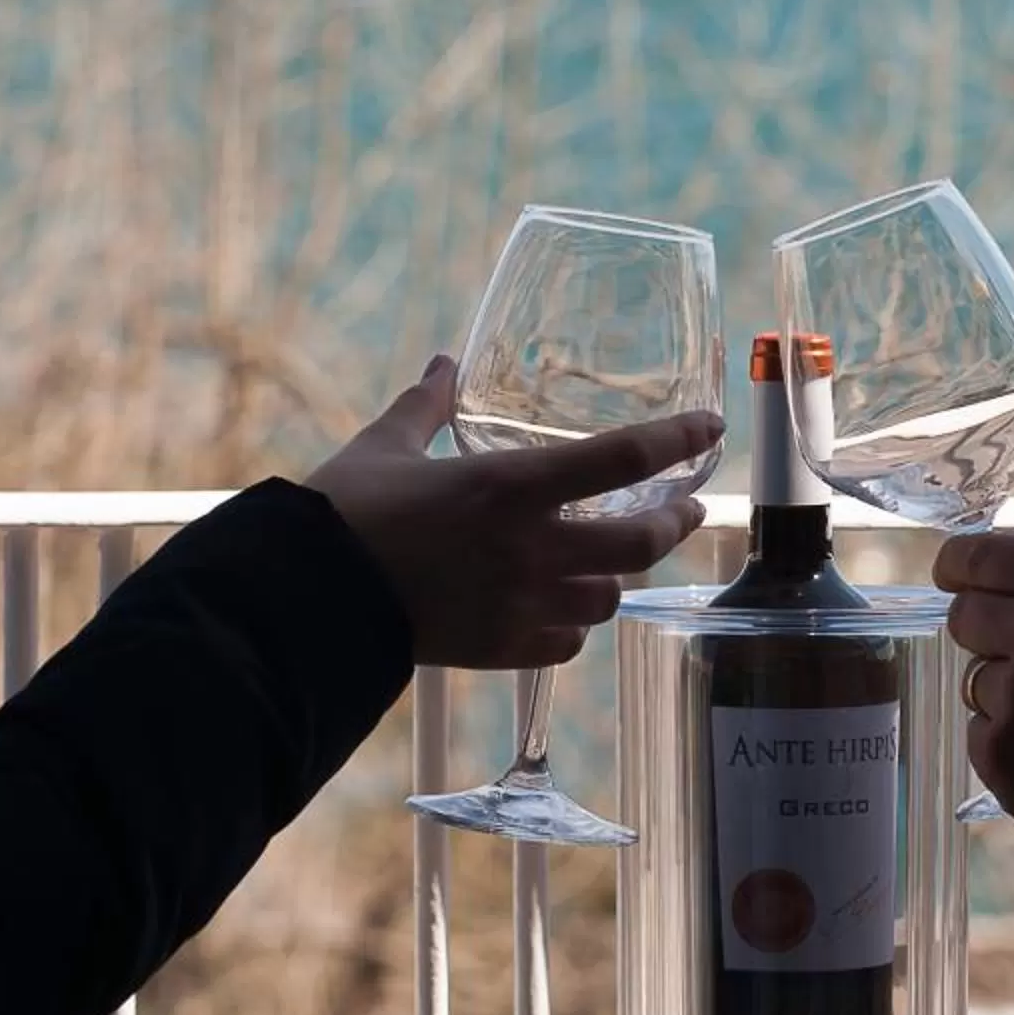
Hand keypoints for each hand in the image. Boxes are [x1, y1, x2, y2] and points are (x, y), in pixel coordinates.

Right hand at [313, 356, 719, 668]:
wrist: (306, 602)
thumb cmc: (342, 513)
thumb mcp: (387, 444)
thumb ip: (427, 404)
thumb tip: (444, 364)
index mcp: (509, 486)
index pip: (623, 457)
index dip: (678, 439)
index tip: (708, 427)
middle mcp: (529, 548)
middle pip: (641, 542)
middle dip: (675, 522)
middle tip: (684, 506)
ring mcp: (520, 605)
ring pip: (608, 598)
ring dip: (621, 575)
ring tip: (619, 558)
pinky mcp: (501, 650)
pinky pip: (567, 644)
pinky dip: (574, 626)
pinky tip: (565, 609)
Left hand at [937, 532, 1013, 872]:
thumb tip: (1006, 589)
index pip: (979, 556)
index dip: (958, 568)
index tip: (951, 577)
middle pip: (965, 618)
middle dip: (988, 636)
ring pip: (977, 682)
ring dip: (1010, 697)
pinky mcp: (1001, 755)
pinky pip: (982, 735)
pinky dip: (1012, 747)